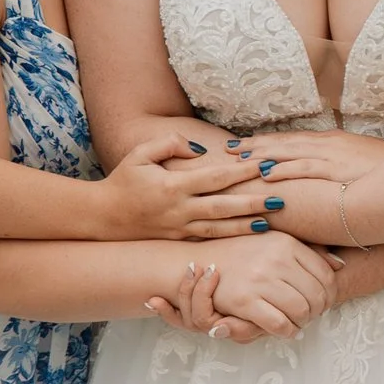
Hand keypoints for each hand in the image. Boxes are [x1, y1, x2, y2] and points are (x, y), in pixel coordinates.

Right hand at [99, 134, 272, 240]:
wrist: (102, 217)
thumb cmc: (123, 180)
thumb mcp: (140, 154)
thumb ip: (170, 144)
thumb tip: (201, 150)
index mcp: (172, 187)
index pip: (215, 177)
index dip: (241, 171)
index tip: (264, 164)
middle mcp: (179, 210)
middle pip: (223, 207)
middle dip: (253, 203)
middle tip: (280, 199)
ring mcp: (179, 228)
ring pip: (219, 229)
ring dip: (246, 226)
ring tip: (271, 223)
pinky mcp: (178, 239)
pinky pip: (208, 239)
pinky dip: (229, 238)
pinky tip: (247, 236)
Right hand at [142, 236, 340, 341]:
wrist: (198, 261)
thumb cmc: (240, 253)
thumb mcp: (274, 242)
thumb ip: (306, 251)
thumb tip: (340, 265)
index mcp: (286, 242)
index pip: (326, 274)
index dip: (329, 294)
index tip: (324, 302)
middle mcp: (276, 258)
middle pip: (317, 295)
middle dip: (319, 311)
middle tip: (313, 316)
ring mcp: (260, 279)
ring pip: (302, 311)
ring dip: (304, 323)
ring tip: (299, 323)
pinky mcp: (245, 300)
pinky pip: (279, 324)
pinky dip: (287, 332)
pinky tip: (286, 330)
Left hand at [227, 128, 383, 184]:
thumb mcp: (356, 160)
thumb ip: (336, 164)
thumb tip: (322, 172)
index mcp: (330, 140)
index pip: (290, 139)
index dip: (264, 142)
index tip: (242, 145)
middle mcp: (326, 144)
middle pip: (282, 143)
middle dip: (254, 146)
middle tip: (227, 149)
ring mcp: (331, 155)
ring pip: (288, 153)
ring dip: (261, 156)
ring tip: (237, 160)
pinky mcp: (338, 169)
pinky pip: (306, 169)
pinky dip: (285, 170)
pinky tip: (266, 174)